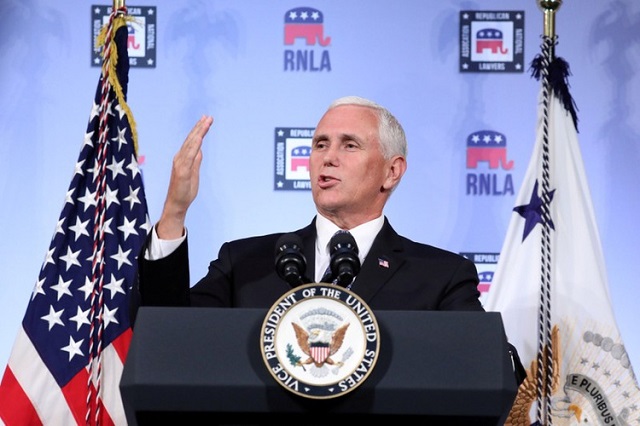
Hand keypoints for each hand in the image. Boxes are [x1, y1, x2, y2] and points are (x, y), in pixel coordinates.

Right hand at [156, 115, 213, 238]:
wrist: (177, 204)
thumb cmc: (185, 190)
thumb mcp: (194, 173)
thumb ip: (196, 161)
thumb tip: (200, 149)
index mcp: (183, 158)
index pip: (192, 141)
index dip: (199, 130)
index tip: (206, 120)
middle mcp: (180, 158)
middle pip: (191, 139)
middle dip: (200, 127)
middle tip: (208, 116)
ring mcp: (180, 163)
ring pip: (190, 144)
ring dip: (198, 132)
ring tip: (206, 122)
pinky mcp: (182, 171)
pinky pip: (189, 156)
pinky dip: (194, 146)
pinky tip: (200, 138)